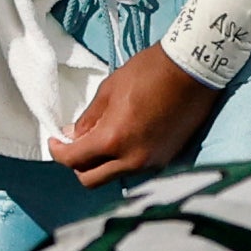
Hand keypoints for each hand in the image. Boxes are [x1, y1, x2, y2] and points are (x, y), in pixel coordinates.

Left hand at [45, 43, 226, 188]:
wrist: (194, 70)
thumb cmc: (149, 72)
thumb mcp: (109, 90)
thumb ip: (88, 118)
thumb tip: (72, 135)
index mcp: (114, 140)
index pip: (74, 160)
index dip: (58, 151)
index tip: (56, 141)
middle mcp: (132, 160)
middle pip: (91, 180)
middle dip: (78, 165)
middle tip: (75, 146)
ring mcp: (152, 164)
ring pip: (114, 176)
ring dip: (102, 164)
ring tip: (102, 142)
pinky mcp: (167, 160)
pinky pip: (136, 169)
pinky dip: (124, 160)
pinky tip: (126, 141)